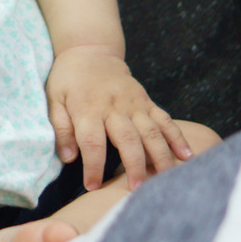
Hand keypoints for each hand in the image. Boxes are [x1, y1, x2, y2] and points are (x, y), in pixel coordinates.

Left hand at [45, 46, 191, 190]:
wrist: (90, 52)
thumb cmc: (69, 79)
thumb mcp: (54, 99)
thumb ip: (60, 127)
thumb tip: (68, 158)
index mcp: (88, 108)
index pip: (92, 142)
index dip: (93, 166)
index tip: (93, 185)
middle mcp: (114, 107)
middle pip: (128, 139)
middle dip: (134, 166)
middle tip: (136, 189)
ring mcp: (134, 104)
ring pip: (151, 132)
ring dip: (160, 156)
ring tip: (165, 178)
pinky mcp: (147, 102)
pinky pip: (165, 120)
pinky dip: (177, 137)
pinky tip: (186, 156)